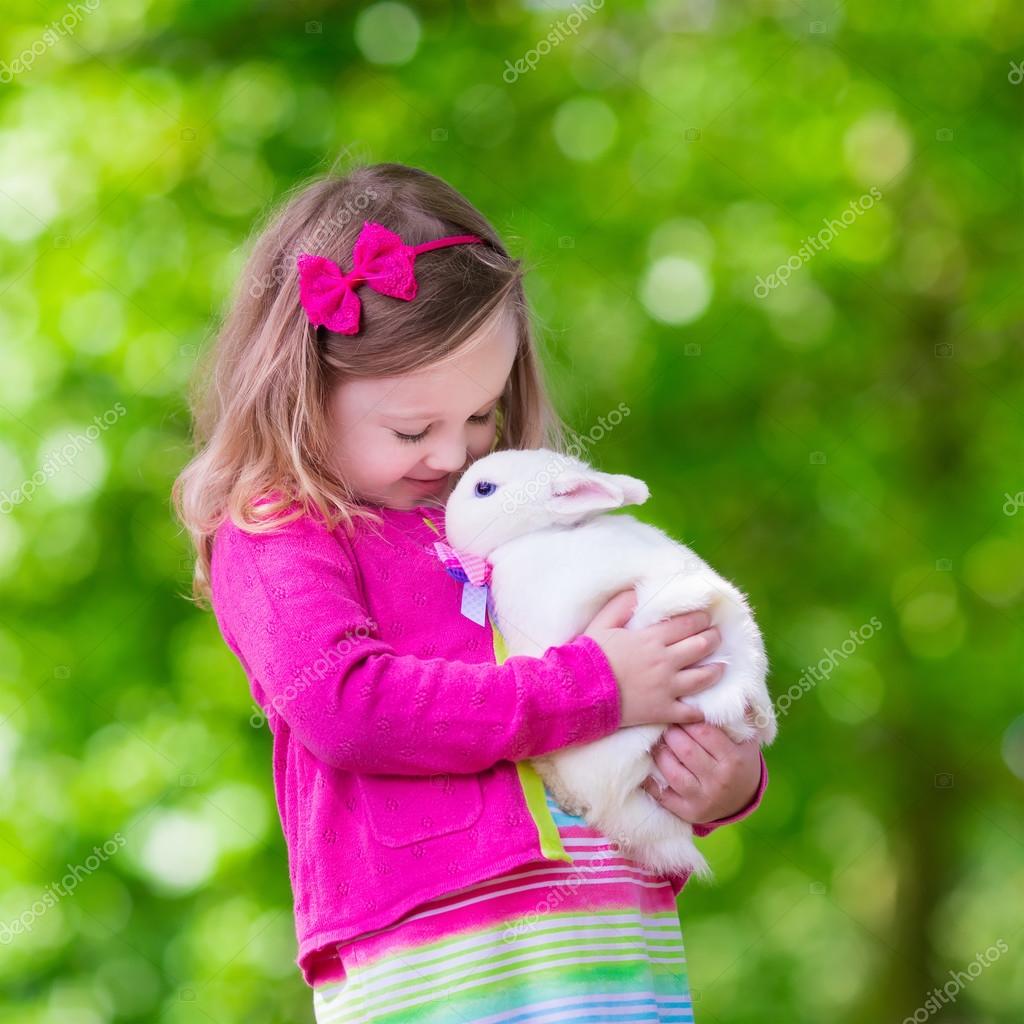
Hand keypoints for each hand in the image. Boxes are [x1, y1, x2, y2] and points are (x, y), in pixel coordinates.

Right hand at [583, 589, 723, 728]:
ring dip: (716, 670)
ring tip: (721, 667)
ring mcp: (666, 688)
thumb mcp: (602, 623)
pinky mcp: (663, 711)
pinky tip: (704, 706)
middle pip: (700, 647)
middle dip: (713, 639)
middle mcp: (665, 661)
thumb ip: (621, 605)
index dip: (701, 619)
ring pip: (703, 678)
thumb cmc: (589, 656)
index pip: (686, 624)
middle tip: (716, 636)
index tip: (707, 618)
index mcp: (651, 638)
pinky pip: (690, 712)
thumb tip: (637, 591)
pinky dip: (700, 710)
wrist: (580, 692)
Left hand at [640, 719, 761, 823]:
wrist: (743, 799)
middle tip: (664, 722)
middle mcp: (718, 780)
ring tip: (658, 741)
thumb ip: (738, 716)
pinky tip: (647, 767)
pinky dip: (651, 781)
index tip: (679, 709)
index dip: (687, 718)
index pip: (704, 732)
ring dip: (660, 752)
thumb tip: (732, 689)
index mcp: (733, 759)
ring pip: (671, 770)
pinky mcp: (688, 812)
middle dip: (671, 732)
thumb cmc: (740, 760)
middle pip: (685, 749)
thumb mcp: (746, 740)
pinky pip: (663, 795)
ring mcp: (702, 798)